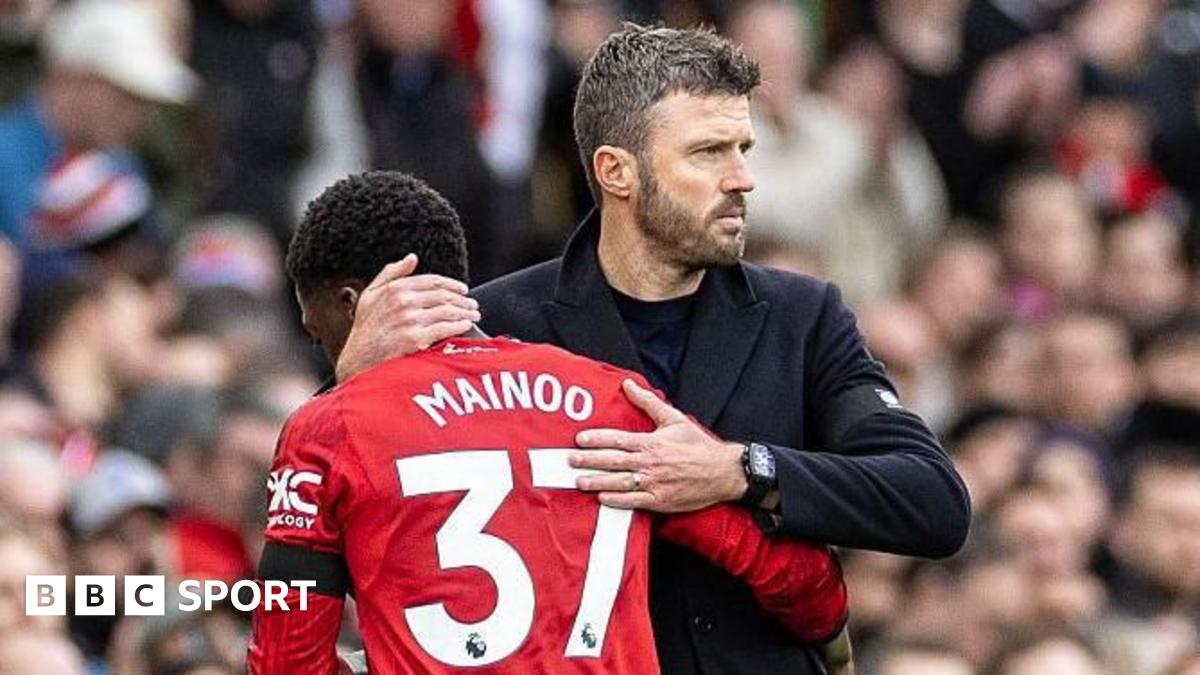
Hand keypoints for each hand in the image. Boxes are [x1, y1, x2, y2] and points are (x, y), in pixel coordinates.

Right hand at [335, 254, 480, 380]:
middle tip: (472, 304)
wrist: (358, 359)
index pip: (432, 281)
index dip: (452, 284)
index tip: (463, 289)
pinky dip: (459, 326)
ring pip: (447, 311)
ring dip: (465, 312)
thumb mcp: (370, 295)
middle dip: (462, 300)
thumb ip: (391, 273)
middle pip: (443, 296)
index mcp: (395, 288)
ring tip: (473, 314)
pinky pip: (444, 329)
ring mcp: (410, 320)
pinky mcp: (415, 339)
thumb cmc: (365, 328)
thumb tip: (412, 258)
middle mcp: (403, 302)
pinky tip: (466, 325)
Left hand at [570, 379, 746, 511]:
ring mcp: (655, 484)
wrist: (723, 472)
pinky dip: (617, 500)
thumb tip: (628, 384)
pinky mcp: (661, 501)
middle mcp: (650, 463)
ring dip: (597, 482)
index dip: (597, 439)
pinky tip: (603, 499)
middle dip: (589, 461)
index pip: (618, 439)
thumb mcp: (675, 418)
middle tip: (570, 460)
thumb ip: (648, 402)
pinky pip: (635, 501)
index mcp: (652, 442)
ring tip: (579, 481)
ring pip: (620, 483)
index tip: (579, 439)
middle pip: (614, 461)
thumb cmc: (698, 444)